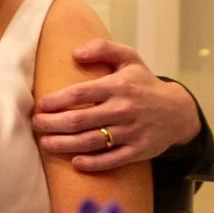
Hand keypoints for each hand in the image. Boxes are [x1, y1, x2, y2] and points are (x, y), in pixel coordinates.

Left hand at [33, 40, 203, 171]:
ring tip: (46, 144)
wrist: (177, 111)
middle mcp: (122, 109)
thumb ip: (103, 49)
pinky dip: (92, 163)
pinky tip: (75, 163)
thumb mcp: (129, 58)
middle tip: (36, 125)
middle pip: (79, 120)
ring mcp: (130, 132)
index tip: (40, 105)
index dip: (56, 100)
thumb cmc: (145, 83)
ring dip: (64, 144)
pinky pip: (111, 160)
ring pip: (91, 142)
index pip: (79, 93)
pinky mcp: (137, 151)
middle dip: (52, 124)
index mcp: (117, 86)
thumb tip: (75, 53)